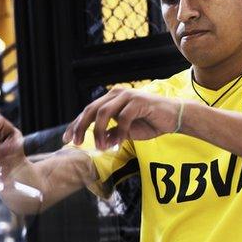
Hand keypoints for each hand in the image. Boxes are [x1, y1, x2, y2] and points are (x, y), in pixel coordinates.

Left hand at [63, 88, 185, 149]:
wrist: (175, 118)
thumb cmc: (150, 123)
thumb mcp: (125, 132)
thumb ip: (111, 133)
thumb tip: (98, 141)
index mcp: (111, 99)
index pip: (88, 111)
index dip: (76, 125)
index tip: (66, 139)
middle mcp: (116, 94)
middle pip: (91, 109)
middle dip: (81, 127)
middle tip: (77, 143)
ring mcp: (127, 96)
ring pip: (103, 113)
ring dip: (99, 132)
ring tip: (100, 147)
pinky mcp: (138, 102)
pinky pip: (122, 118)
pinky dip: (118, 132)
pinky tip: (117, 144)